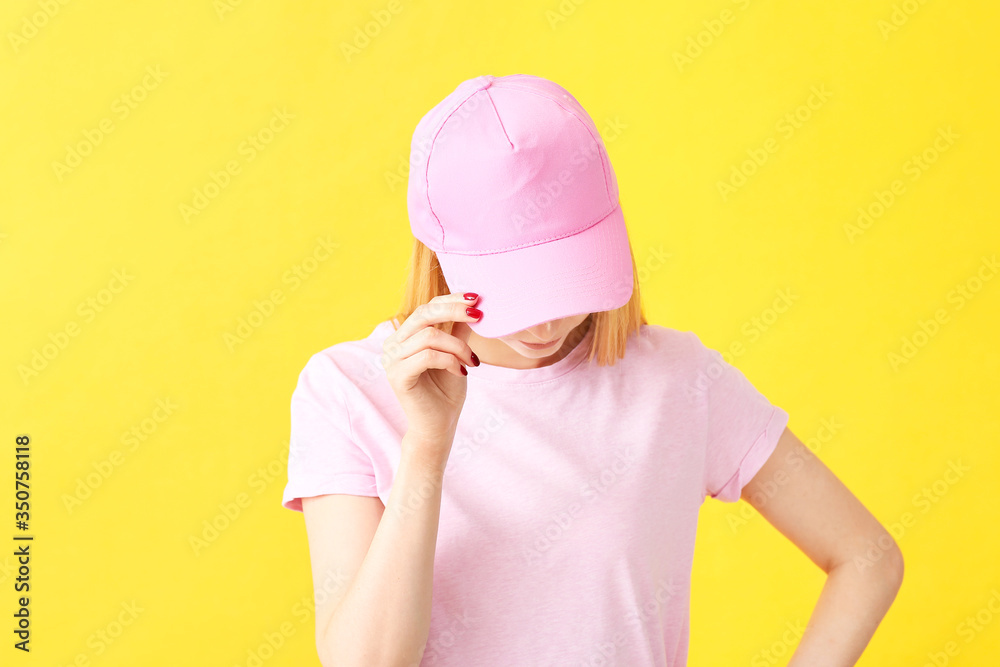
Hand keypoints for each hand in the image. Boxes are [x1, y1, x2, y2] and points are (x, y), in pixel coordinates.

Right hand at [382, 292, 481, 464]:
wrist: (438, 426)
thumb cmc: (446, 391)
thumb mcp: (456, 354)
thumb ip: (458, 330)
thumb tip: (473, 305)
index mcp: (404, 336)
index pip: (427, 307)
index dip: (451, 300)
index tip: (476, 299)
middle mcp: (393, 344)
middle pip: (424, 313)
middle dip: (454, 310)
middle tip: (479, 315)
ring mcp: (392, 360)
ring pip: (430, 336)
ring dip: (458, 346)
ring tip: (471, 361)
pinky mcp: (397, 376)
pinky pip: (428, 356)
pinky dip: (450, 361)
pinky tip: (462, 371)